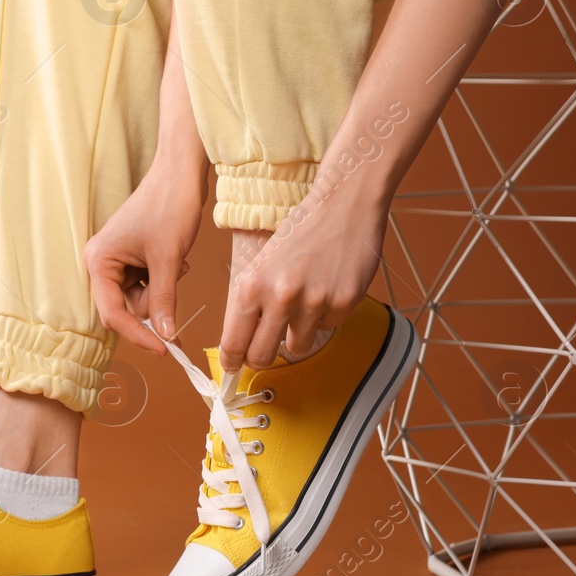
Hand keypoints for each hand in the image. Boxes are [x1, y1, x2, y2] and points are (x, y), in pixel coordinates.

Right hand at [84, 155, 206, 354]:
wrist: (180, 174)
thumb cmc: (169, 206)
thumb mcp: (168, 260)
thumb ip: (164, 301)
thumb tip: (166, 335)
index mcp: (99, 261)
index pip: (113, 313)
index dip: (138, 334)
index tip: (164, 349)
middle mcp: (102, 262)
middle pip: (126, 308)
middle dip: (154, 302)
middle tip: (174, 281)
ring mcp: (117, 260)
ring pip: (140, 299)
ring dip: (162, 290)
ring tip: (175, 263)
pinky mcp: (132, 258)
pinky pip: (146, 285)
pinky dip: (163, 280)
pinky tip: (173, 260)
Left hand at [218, 185, 387, 373]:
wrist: (343, 207)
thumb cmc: (301, 233)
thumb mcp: (262, 263)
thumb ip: (252, 302)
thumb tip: (241, 341)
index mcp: (252, 286)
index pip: (234, 341)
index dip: (232, 360)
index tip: (233, 368)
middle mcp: (280, 297)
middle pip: (262, 355)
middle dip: (261, 358)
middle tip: (264, 351)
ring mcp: (314, 303)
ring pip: (297, 346)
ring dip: (297, 333)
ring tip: (302, 302)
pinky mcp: (343, 304)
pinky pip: (327, 328)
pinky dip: (325, 316)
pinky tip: (326, 288)